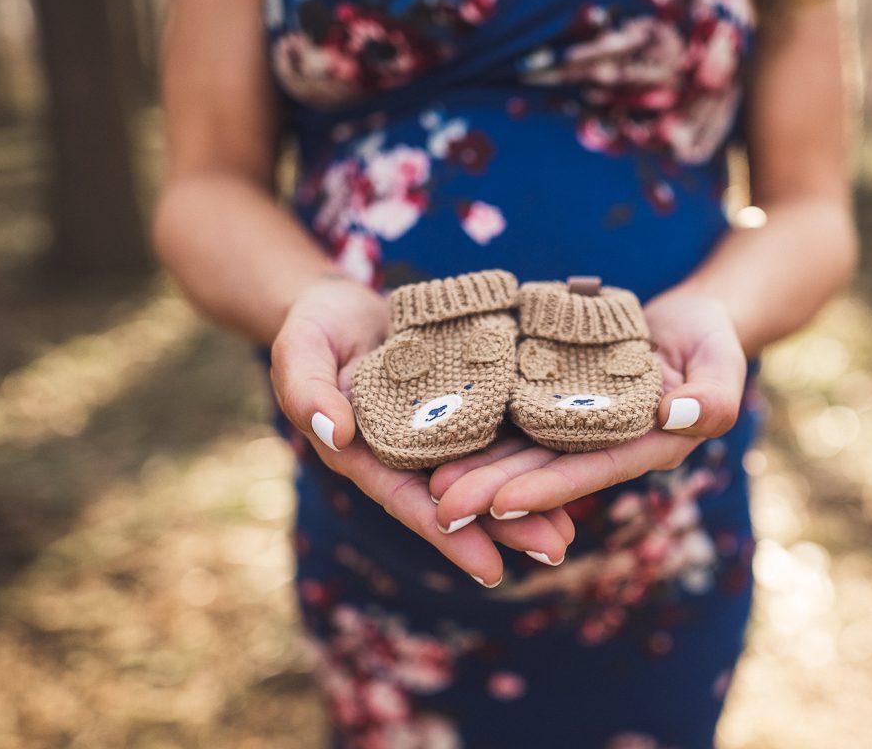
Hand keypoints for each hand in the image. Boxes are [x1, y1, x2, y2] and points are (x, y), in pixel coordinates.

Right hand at [270, 276, 571, 584]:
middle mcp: (411, 452)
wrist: (348, 302)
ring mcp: (444, 428)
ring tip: (570, 527)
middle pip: (461, 495)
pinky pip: (502, 427)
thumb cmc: (314, 327)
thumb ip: (308, 392)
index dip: (449, 535)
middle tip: (555, 549)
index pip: (410, 501)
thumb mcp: (300, 350)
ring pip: (489, 469)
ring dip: (530, 498)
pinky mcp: (470, 398)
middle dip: (508, 525)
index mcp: (368, 455)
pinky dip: (534, 448)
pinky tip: (572, 464)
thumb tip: (337, 433)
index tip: (491, 570)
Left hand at [430, 289, 746, 520]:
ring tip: (427, 486)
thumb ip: (713, 395)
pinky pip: (512, 414)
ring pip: (519, 449)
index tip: (502, 505)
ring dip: (476, 468)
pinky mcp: (551, 397)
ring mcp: (574, 423)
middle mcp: (604, 444)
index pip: (592, 469)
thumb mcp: (723, 362)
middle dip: (493, 491)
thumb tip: (678, 414)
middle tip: (442, 509)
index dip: (548, 488)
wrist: (684, 319)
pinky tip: (437, 437)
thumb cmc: (711, 339)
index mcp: (646, 446)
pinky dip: (479, 428)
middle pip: (543, 469)